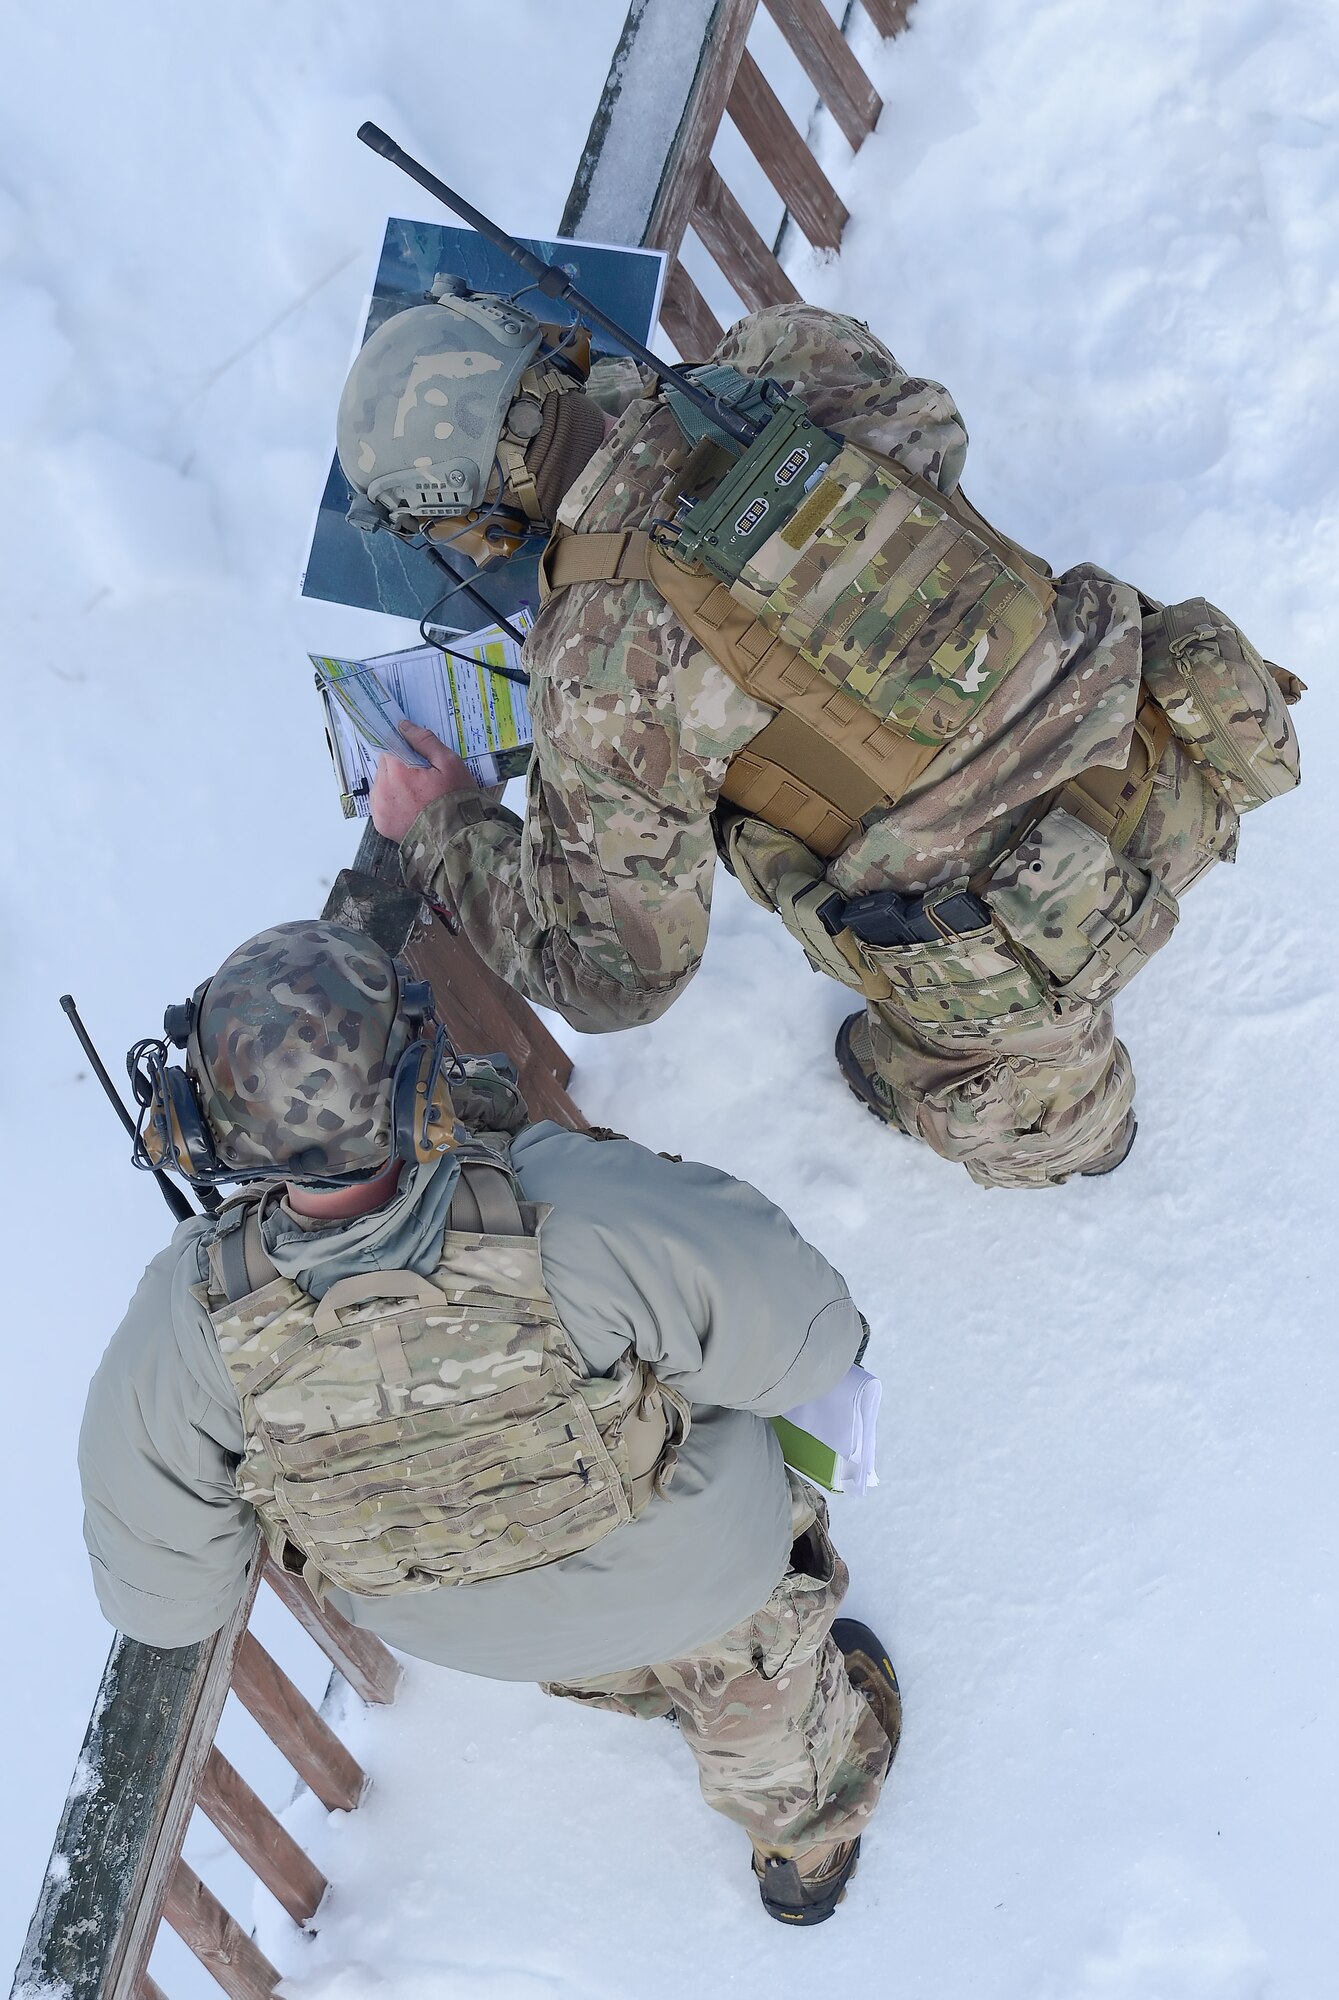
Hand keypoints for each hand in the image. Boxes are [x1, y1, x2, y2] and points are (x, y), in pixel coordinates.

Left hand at [369, 722, 479, 842]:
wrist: (456, 840)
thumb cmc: (455, 801)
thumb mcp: (449, 764)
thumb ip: (424, 741)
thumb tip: (404, 726)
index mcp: (397, 771)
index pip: (388, 746)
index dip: (401, 747)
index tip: (413, 752)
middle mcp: (382, 788)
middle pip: (384, 766)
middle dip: (400, 767)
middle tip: (423, 777)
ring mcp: (379, 808)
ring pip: (381, 784)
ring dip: (394, 784)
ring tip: (419, 794)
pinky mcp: (380, 824)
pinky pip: (381, 804)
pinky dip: (392, 802)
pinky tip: (412, 807)